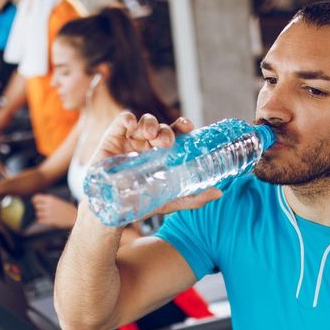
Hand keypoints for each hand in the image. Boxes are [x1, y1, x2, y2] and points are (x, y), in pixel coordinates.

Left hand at [31, 194, 77, 227]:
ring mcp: (49, 213)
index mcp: (50, 199)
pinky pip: (40, 220)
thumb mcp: (57, 201)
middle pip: (36, 206)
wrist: (75, 217)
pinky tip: (48, 220)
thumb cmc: (67, 209)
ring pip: (38, 214)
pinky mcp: (50, 221)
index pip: (36, 198)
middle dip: (38, 209)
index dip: (34, 201)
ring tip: (47, 215)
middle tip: (44, 210)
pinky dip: (42, 220)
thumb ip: (48, 201)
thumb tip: (37, 202)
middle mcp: (48, 205)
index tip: (35, 203)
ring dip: (41, 215)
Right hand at [91, 112, 222, 216]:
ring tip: (150, 137)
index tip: (188, 127)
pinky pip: (123, 120)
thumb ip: (193, 198)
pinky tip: (132, 127)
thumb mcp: (170, 202)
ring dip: (150, 124)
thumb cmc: (140, 204)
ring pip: (145, 121)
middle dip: (166, 130)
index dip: (183, 126)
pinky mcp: (113, 138)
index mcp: (163, 154)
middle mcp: (149, 145)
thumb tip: (219, 193)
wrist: (111, 210)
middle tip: (166, 142)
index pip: (177, 134)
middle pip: (162, 127)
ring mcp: (131, 140)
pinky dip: (130, 118)